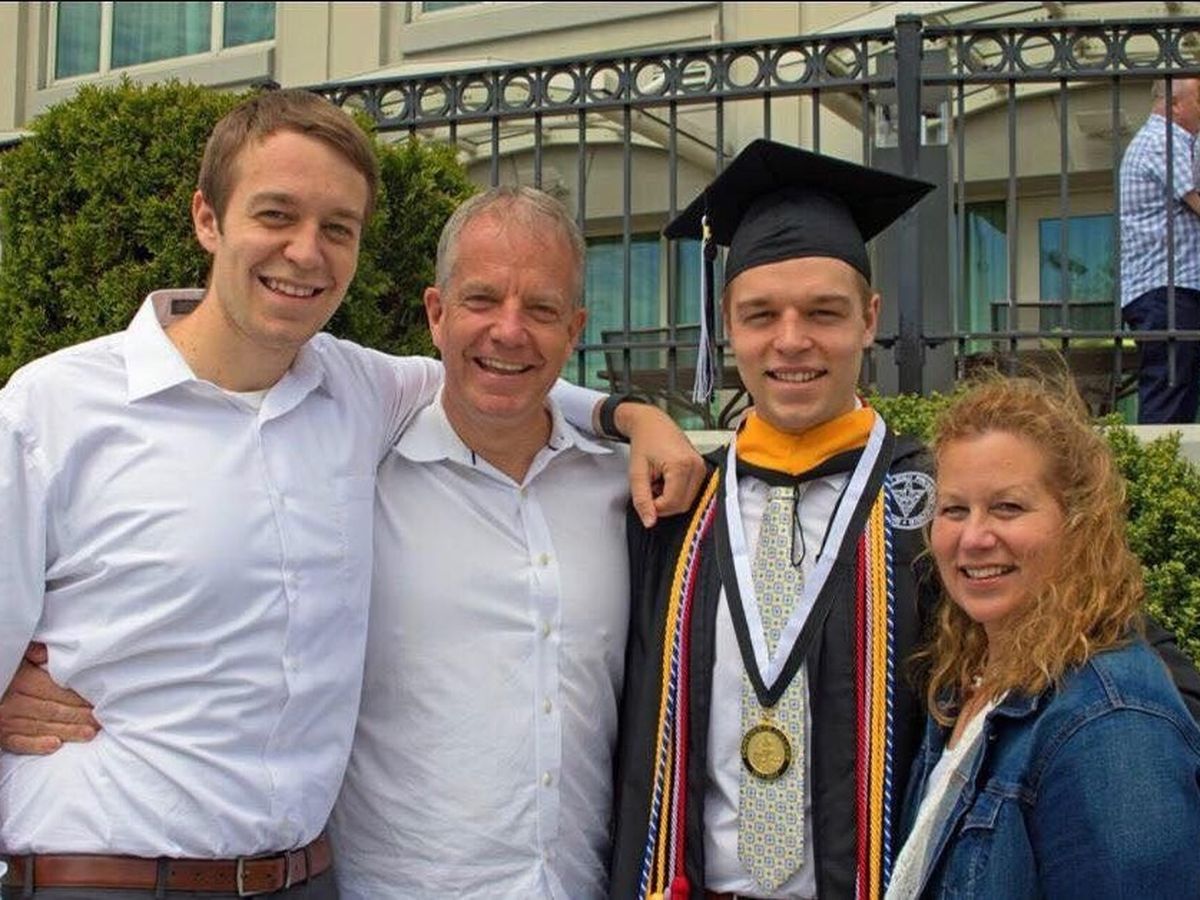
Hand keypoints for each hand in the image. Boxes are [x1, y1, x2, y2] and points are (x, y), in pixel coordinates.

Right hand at [0, 643, 98, 753]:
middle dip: (79, 717)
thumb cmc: (8, 673)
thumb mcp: (18, 659)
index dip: (78, 698)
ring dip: (67, 731)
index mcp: (22, 681)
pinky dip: (37, 746)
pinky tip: (55, 745)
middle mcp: (14, 702)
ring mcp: (6, 720)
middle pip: (52, 710)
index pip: (55, 691)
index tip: (97, 703)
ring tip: (88, 734)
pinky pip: (19, 743)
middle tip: (100, 722)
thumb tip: (44, 653)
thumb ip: (32, 653)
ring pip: (41, 727)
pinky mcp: (1, 735)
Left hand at [617, 403, 706, 527]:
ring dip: (670, 498)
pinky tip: (667, 480)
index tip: (646, 496)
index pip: (672, 504)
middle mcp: (696, 466)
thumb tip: (649, 521)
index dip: (656, 507)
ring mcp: (702, 467)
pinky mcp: (702, 469)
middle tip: (651, 488)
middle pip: (682, 505)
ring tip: (659, 482)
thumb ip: (642, 500)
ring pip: (688, 501)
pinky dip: (677, 492)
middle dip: (664, 504)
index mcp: (681, 465)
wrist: (651, 423)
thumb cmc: (644, 442)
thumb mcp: (636, 473)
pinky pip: (691, 492)